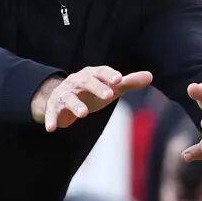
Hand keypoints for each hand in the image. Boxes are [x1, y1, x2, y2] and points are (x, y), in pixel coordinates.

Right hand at [31, 66, 152, 131]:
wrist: (62, 96)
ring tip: (83, 114)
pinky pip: (52, 111)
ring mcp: (64, 93)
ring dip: (75, 105)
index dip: (110, 75)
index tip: (119, 80)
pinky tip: (52, 129)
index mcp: (92, 74)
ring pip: (69, 97)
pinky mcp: (54, 106)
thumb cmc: (92, 91)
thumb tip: (150, 76)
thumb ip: (128, 82)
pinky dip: (51, 119)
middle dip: (97, 87)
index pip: (101, 71)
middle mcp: (77, 81)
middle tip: (109, 95)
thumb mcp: (110, 87)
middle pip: (86, 81)